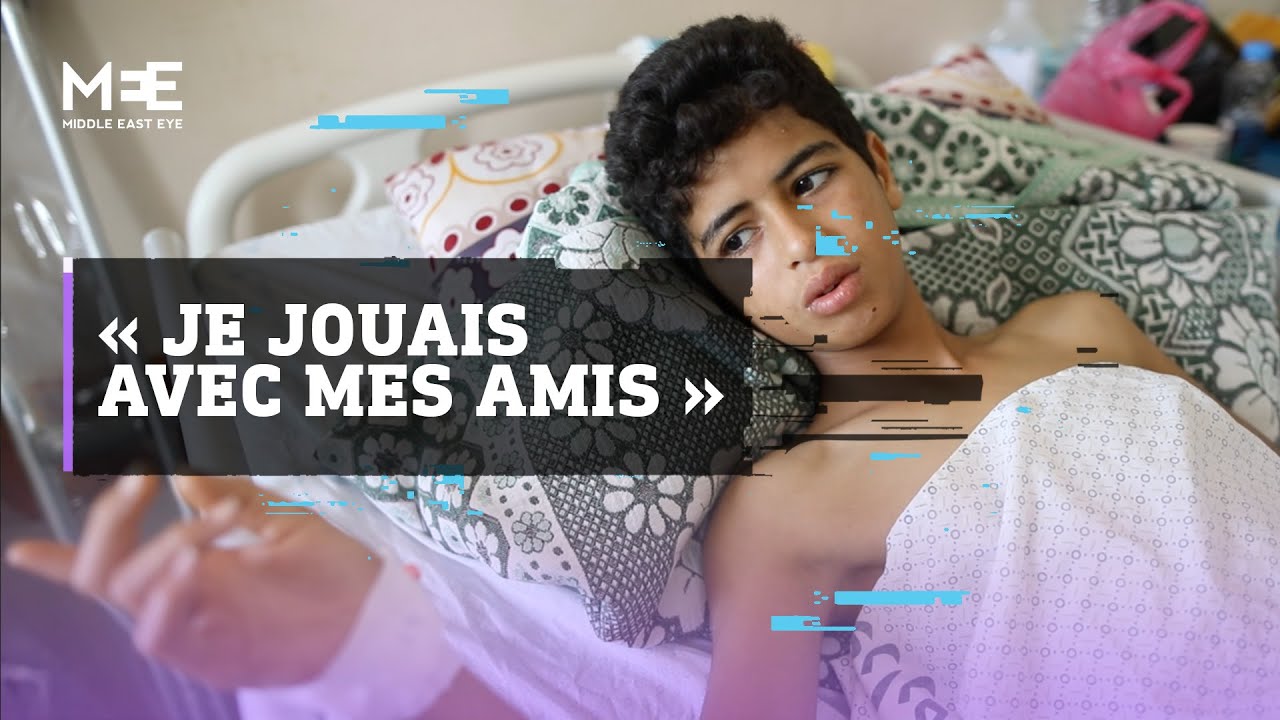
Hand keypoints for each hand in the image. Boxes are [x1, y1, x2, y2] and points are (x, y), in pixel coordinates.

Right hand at [5, 475, 381, 689]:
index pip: (111, 562)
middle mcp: (177, 598)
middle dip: (106, 521)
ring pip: (127, 592)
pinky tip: (193, 564)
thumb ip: (228, 494)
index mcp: (187, 567)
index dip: (58, 558)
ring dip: (160, 545)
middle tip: (141, 476)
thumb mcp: (279, 519)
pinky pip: (158, 632)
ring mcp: (190, 627)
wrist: (374, 618)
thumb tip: (180, 464)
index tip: (19, 550)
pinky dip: (165, 593)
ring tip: (214, 523)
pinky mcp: (208, 656)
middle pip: (99, 571)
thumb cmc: (330, 572)